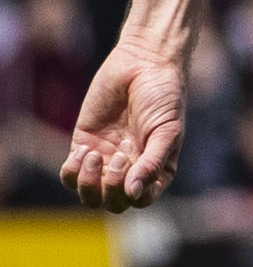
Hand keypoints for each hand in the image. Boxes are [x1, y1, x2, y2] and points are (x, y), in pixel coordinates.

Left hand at [62, 35, 185, 209]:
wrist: (143, 64)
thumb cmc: (164, 97)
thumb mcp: (167, 131)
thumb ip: (152, 163)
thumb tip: (135, 193)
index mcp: (155, 170)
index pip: (140, 201)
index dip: (132, 194)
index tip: (131, 166)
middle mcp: (130, 169)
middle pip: (112, 202)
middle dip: (109, 188)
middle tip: (115, 158)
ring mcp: (105, 159)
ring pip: (88, 194)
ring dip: (89, 183)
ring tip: (95, 154)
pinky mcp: (83, 144)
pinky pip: (70, 174)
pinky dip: (73, 170)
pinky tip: (85, 150)